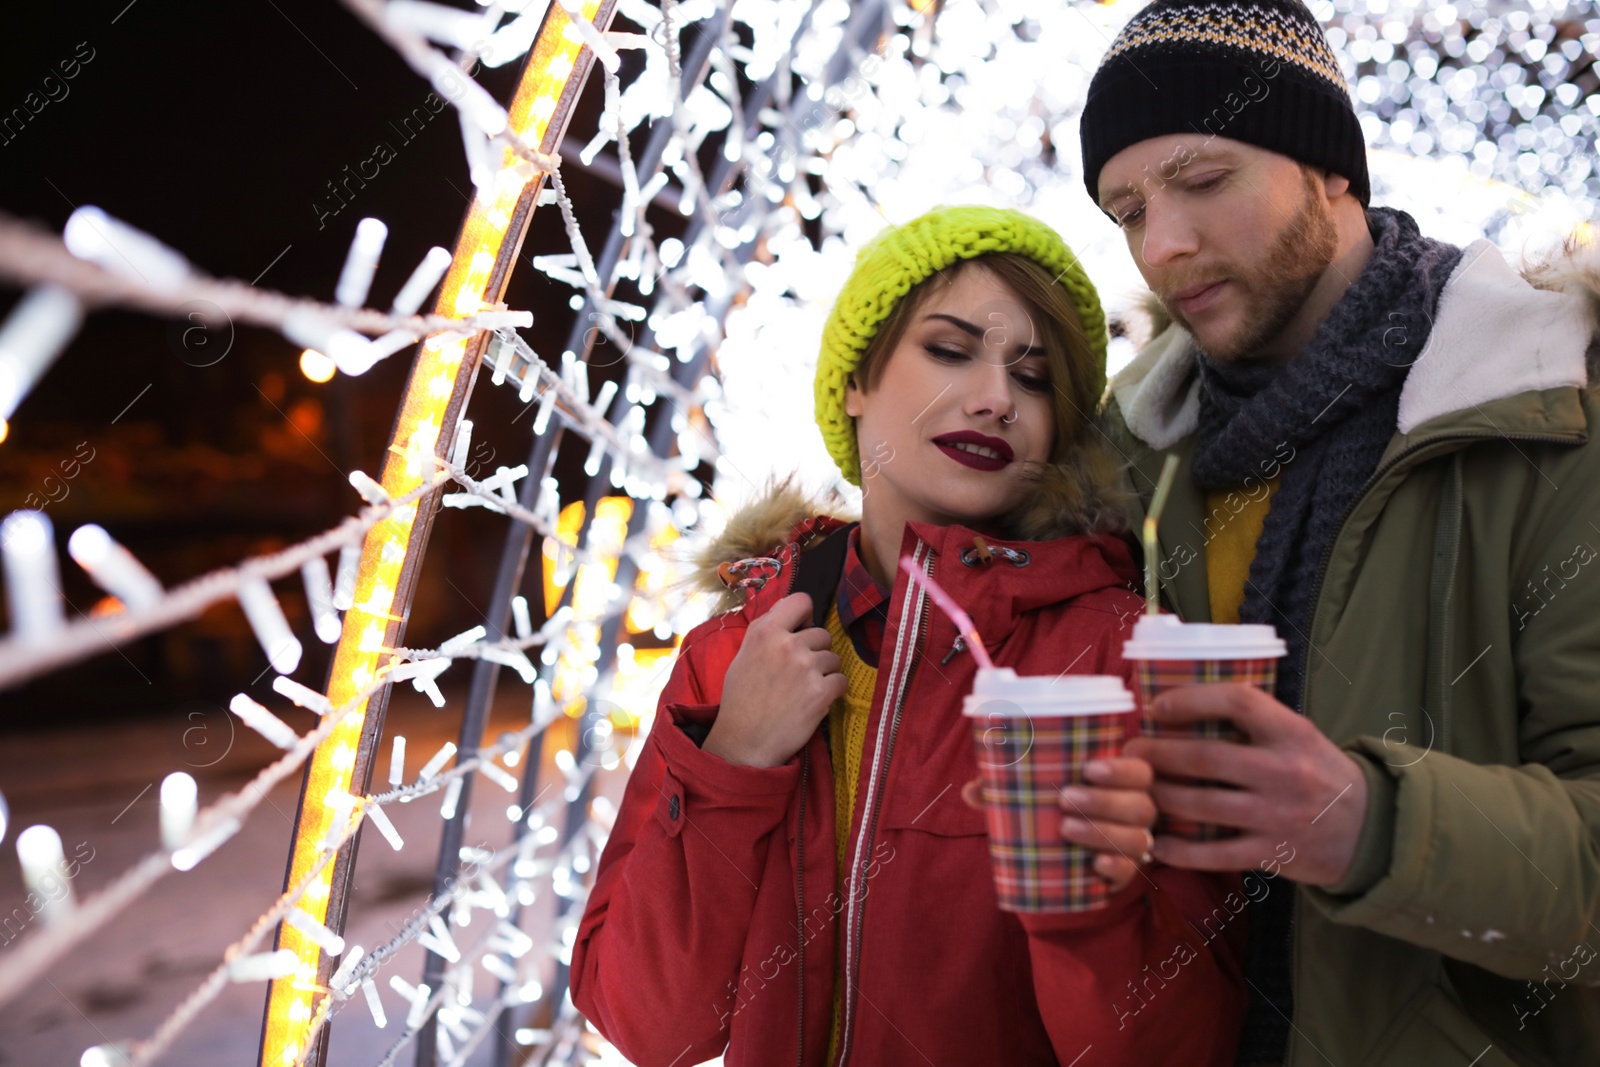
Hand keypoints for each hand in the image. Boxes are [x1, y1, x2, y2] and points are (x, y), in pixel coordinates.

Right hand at [703, 592, 845, 767]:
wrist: (744, 741)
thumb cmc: (741, 698)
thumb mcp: (745, 653)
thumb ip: (768, 629)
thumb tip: (792, 612)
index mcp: (766, 631)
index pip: (802, 600)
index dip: (805, 616)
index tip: (801, 630)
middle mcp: (788, 644)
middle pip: (822, 634)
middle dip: (815, 651)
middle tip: (798, 672)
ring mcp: (807, 667)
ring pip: (834, 659)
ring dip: (824, 673)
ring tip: (803, 690)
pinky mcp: (821, 692)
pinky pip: (841, 681)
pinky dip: (832, 692)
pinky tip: (814, 701)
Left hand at [961, 757, 1156, 892]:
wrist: (1056, 858)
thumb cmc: (1048, 811)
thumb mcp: (1028, 795)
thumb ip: (1002, 788)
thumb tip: (971, 791)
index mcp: (1119, 783)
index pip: (1139, 770)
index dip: (1122, 769)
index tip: (1089, 768)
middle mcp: (1133, 812)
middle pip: (1141, 805)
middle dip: (1105, 800)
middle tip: (1064, 799)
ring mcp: (1131, 844)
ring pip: (1137, 838)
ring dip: (1104, 831)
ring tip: (1066, 828)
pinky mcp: (1123, 873)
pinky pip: (1130, 873)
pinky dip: (1115, 867)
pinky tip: (1096, 864)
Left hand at [1124, 683, 1368, 886]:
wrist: (1370, 831)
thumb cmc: (1318, 773)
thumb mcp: (1299, 735)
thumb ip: (1255, 722)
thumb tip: (1184, 701)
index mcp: (1292, 732)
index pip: (1238, 702)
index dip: (1192, 699)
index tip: (1157, 706)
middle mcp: (1284, 771)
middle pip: (1205, 758)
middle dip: (1157, 754)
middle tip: (1129, 753)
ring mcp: (1277, 815)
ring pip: (1201, 805)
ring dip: (1159, 797)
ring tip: (1134, 791)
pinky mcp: (1272, 853)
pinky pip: (1214, 853)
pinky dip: (1179, 850)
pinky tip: (1155, 843)